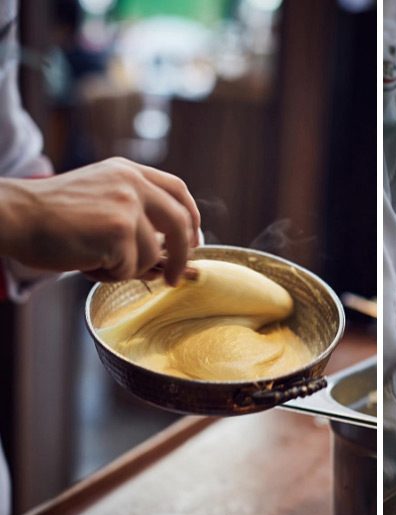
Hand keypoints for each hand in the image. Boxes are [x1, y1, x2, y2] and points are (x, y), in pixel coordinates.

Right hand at [0, 157, 199, 284]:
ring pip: (151, 254)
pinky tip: (86, 262)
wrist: (15, 216)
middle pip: (180, 223)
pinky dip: (109, 274)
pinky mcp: (119, 229)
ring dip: (126, 268)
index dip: (192, 215)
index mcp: (128, 172)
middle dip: (183, 256)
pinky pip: (129, 267)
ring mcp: (127, 204)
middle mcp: (132, 183)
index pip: (177, 189)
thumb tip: (168, 249)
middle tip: (175, 277)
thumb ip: (132, 209)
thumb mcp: (99, 196)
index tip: (194, 238)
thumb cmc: (50, 217)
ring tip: (95, 259)